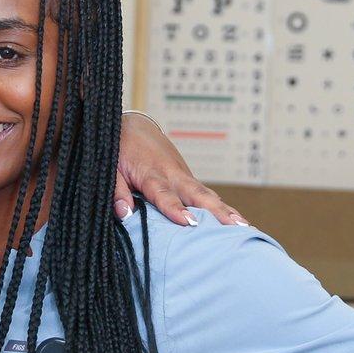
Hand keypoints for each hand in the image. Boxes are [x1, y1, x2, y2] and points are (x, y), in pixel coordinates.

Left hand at [115, 113, 248, 225]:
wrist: (132, 125)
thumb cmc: (119, 148)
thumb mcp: (109, 167)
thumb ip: (117, 190)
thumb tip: (125, 214)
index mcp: (150, 173)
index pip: (163, 193)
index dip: (175, 208)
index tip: (189, 223)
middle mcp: (172, 174)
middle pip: (196, 193)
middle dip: (216, 210)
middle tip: (235, 226)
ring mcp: (183, 175)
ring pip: (206, 193)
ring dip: (225, 209)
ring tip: (244, 227)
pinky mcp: (186, 177)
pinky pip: (204, 193)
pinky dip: (220, 206)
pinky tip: (234, 220)